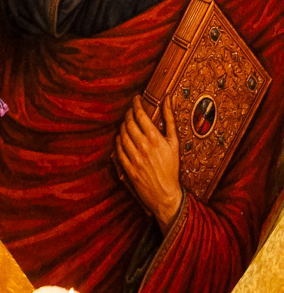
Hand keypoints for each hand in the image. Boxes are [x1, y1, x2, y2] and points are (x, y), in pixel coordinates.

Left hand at [116, 96, 183, 229]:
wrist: (166, 194)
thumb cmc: (172, 168)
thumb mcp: (175, 144)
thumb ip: (170, 120)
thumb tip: (167, 100)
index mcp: (156, 139)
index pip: (140, 115)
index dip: (136, 104)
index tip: (136, 98)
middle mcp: (143, 146)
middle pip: (129, 122)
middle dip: (129, 113)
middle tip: (131, 109)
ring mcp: (133, 156)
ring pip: (122, 134)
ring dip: (123, 125)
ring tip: (127, 123)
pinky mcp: (126, 166)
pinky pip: (117, 148)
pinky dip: (118, 140)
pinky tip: (122, 137)